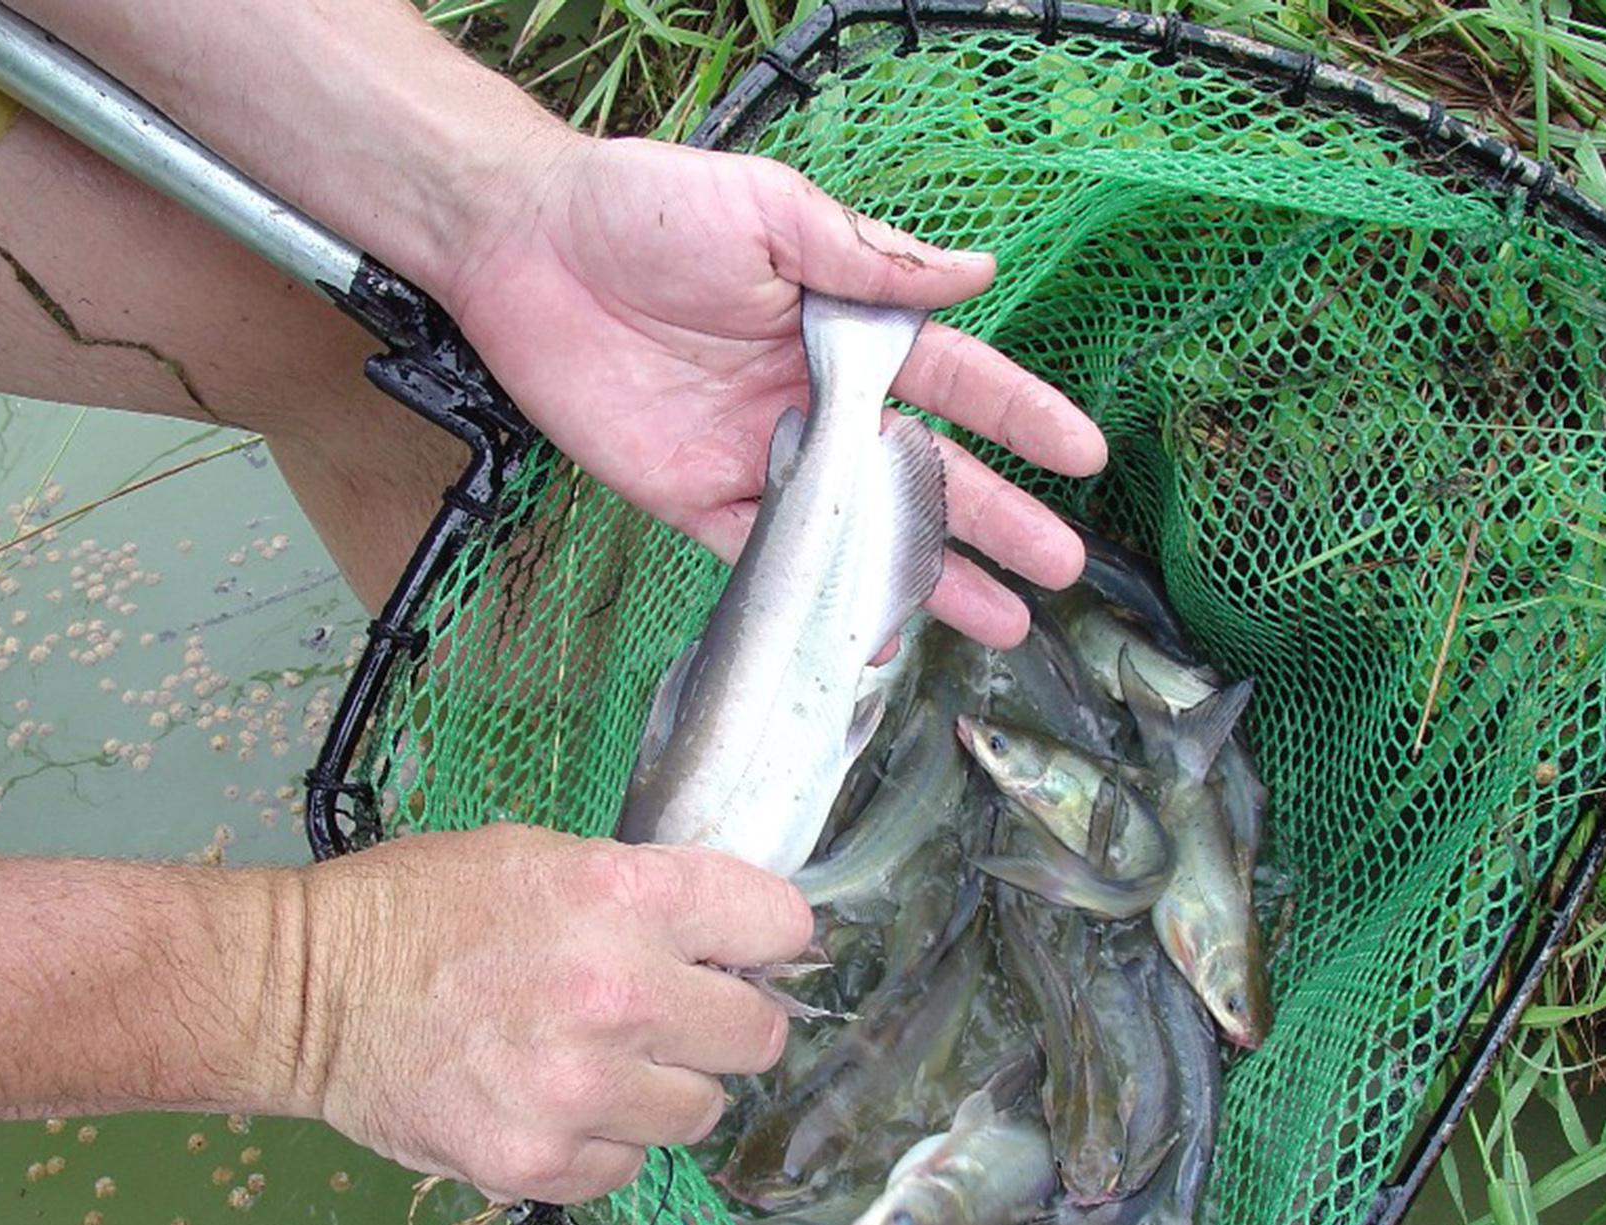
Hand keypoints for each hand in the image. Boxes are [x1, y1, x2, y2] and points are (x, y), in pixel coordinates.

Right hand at [290, 823, 810, 1202]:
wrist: (308, 988)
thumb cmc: (425, 906)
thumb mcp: (545, 855)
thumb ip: (647, 895)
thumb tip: (732, 942)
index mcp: (629, 896)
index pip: (779, 926)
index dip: (763, 940)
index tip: (738, 953)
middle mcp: (621, 993)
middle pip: (756, 1036)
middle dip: (720, 1024)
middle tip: (669, 1016)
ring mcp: (583, 1088)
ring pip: (700, 1112)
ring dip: (662, 1089)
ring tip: (595, 1060)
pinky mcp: (540, 1161)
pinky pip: (628, 1165)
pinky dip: (602, 1143)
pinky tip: (551, 1102)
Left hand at [441, 135, 1108, 647]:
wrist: (522, 249)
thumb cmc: (646, 209)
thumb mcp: (768, 210)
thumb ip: (866, 256)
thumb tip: (978, 272)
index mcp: (845, 326)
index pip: (955, 378)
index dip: (1020, 416)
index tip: (1082, 454)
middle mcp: (816, 399)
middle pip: (926, 470)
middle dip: (998, 519)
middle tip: (1064, 566)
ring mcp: (763, 456)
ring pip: (865, 530)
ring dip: (933, 576)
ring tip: (1005, 623)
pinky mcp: (698, 499)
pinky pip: (772, 560)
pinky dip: (825, 601)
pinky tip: (878, 635)